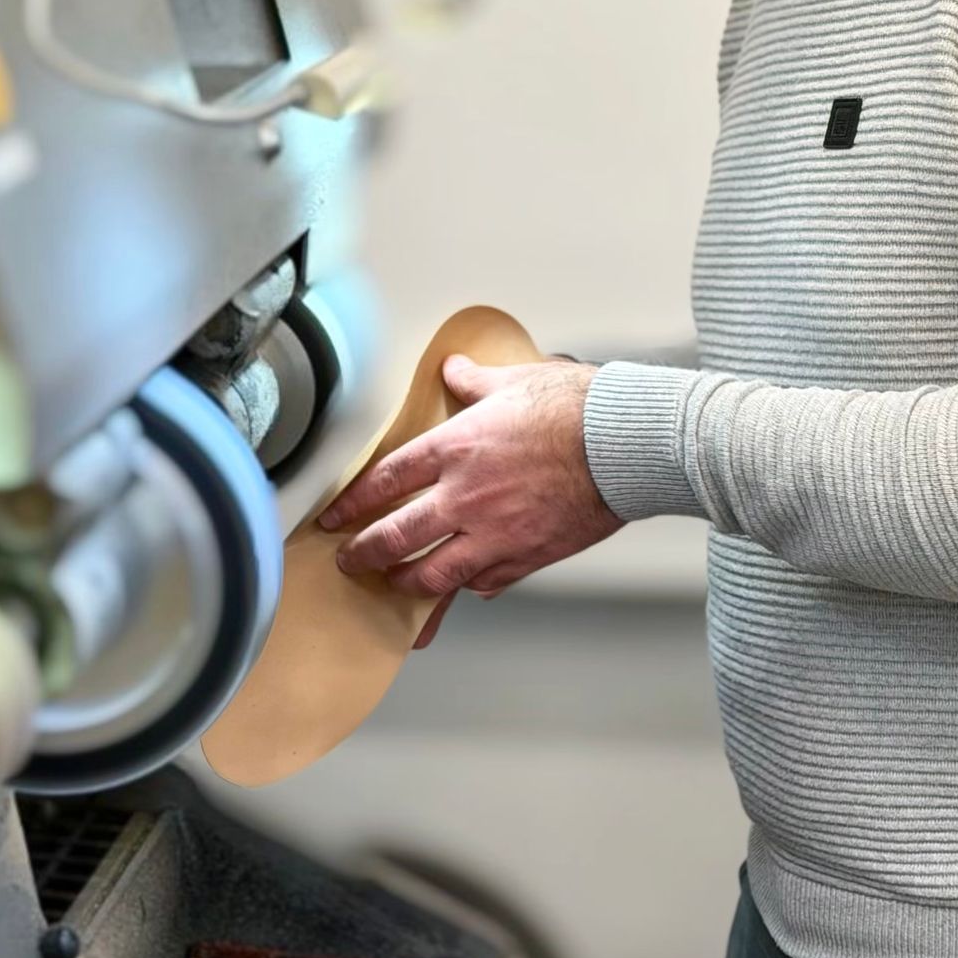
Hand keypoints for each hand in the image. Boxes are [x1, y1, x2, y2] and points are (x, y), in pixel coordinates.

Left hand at [319, 355, 619, 628]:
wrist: (621, 443)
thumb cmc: (574, 408)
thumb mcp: (514, 381)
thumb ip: (474, 382)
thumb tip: (453, 370)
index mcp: (456, 448)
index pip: (386, 480)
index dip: (354, 502)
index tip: (336, 516)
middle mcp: (465, 495)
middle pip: (396, 536)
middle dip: (365, 553)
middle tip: (350, 561)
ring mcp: (494, 532)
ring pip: (434, 573)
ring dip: (408, 582)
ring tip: (397, 584)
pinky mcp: (526, 556)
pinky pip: (487, 582)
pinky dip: (474, 586)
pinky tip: (469, 587)